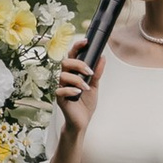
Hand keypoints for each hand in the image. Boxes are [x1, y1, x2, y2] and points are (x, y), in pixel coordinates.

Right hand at [48, 45, 99, 162]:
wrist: (82, 122)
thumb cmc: (86, 103)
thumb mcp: (94, 86)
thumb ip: (97, 72)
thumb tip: (102, 57)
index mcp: (73, 73)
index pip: (71, 56)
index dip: (77, 47)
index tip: (86, 41)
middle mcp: (65, 78)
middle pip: (65, 62)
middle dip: (78, 64)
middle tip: (89, 71)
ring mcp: (61, 88)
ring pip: (63, 75)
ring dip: (76, 79)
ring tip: (86, 87)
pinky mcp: (59, 99)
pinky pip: (60, 90)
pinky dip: (71, 90)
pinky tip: (78, 93)